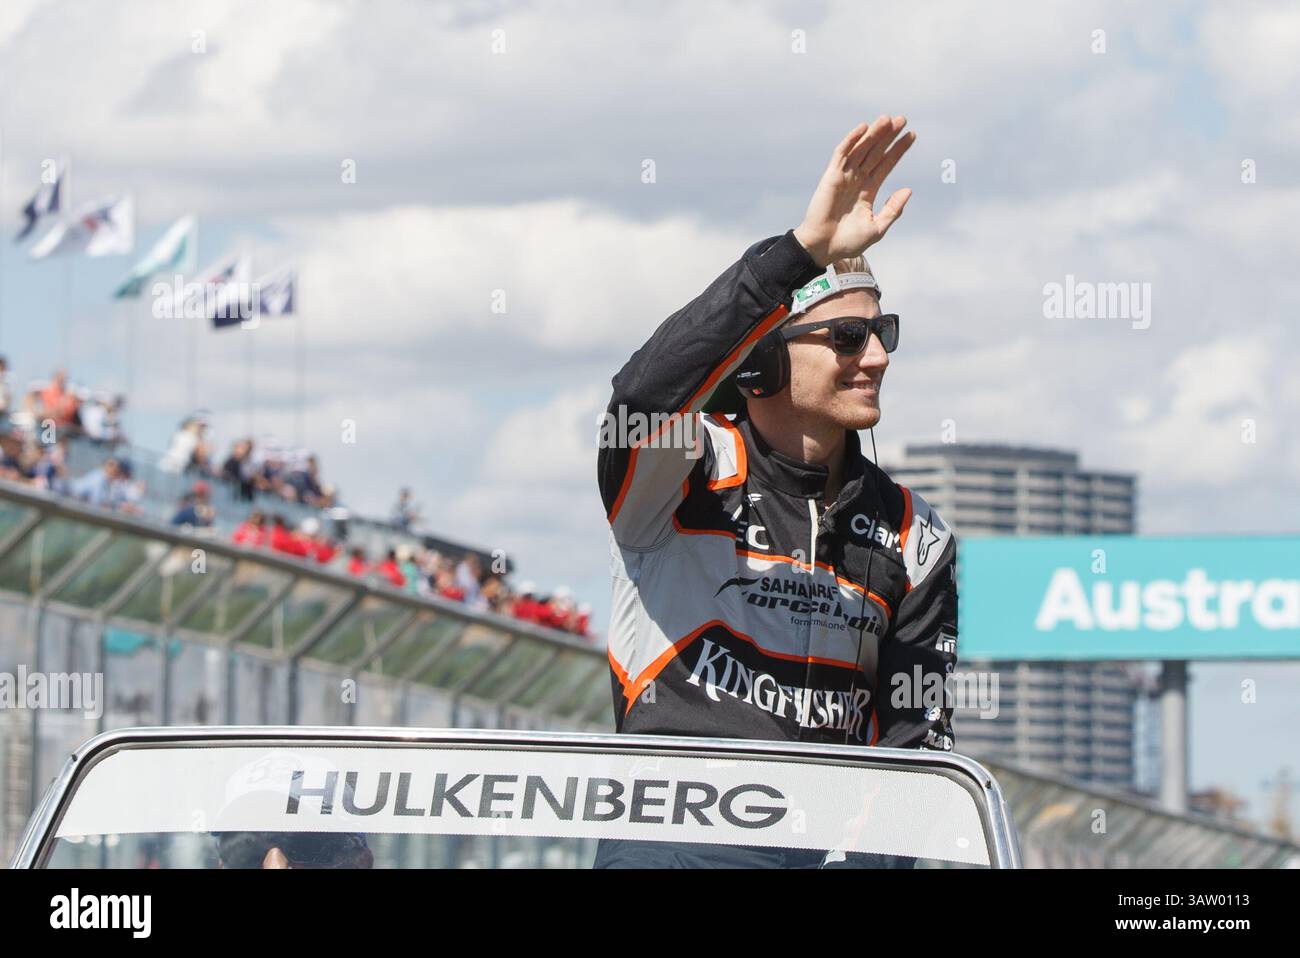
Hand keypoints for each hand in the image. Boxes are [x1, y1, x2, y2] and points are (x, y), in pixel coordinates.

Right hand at [793, 116, 915, 266]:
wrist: (824, 248)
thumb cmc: (848, 242)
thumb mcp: (877, 228)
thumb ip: (893, 209)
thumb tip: (908, 190)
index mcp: (868, 190)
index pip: (886, 164)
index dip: (898, 150)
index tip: (912, 135)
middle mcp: (856, 180)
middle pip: (875, 152)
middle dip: (888, 136)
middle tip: (902, 119)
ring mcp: (844, 176)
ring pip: (861, 149)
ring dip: (874, 133)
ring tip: (888, 119)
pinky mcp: (831, 176)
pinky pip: (842, 153)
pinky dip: (852, 140)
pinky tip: (863, 128)